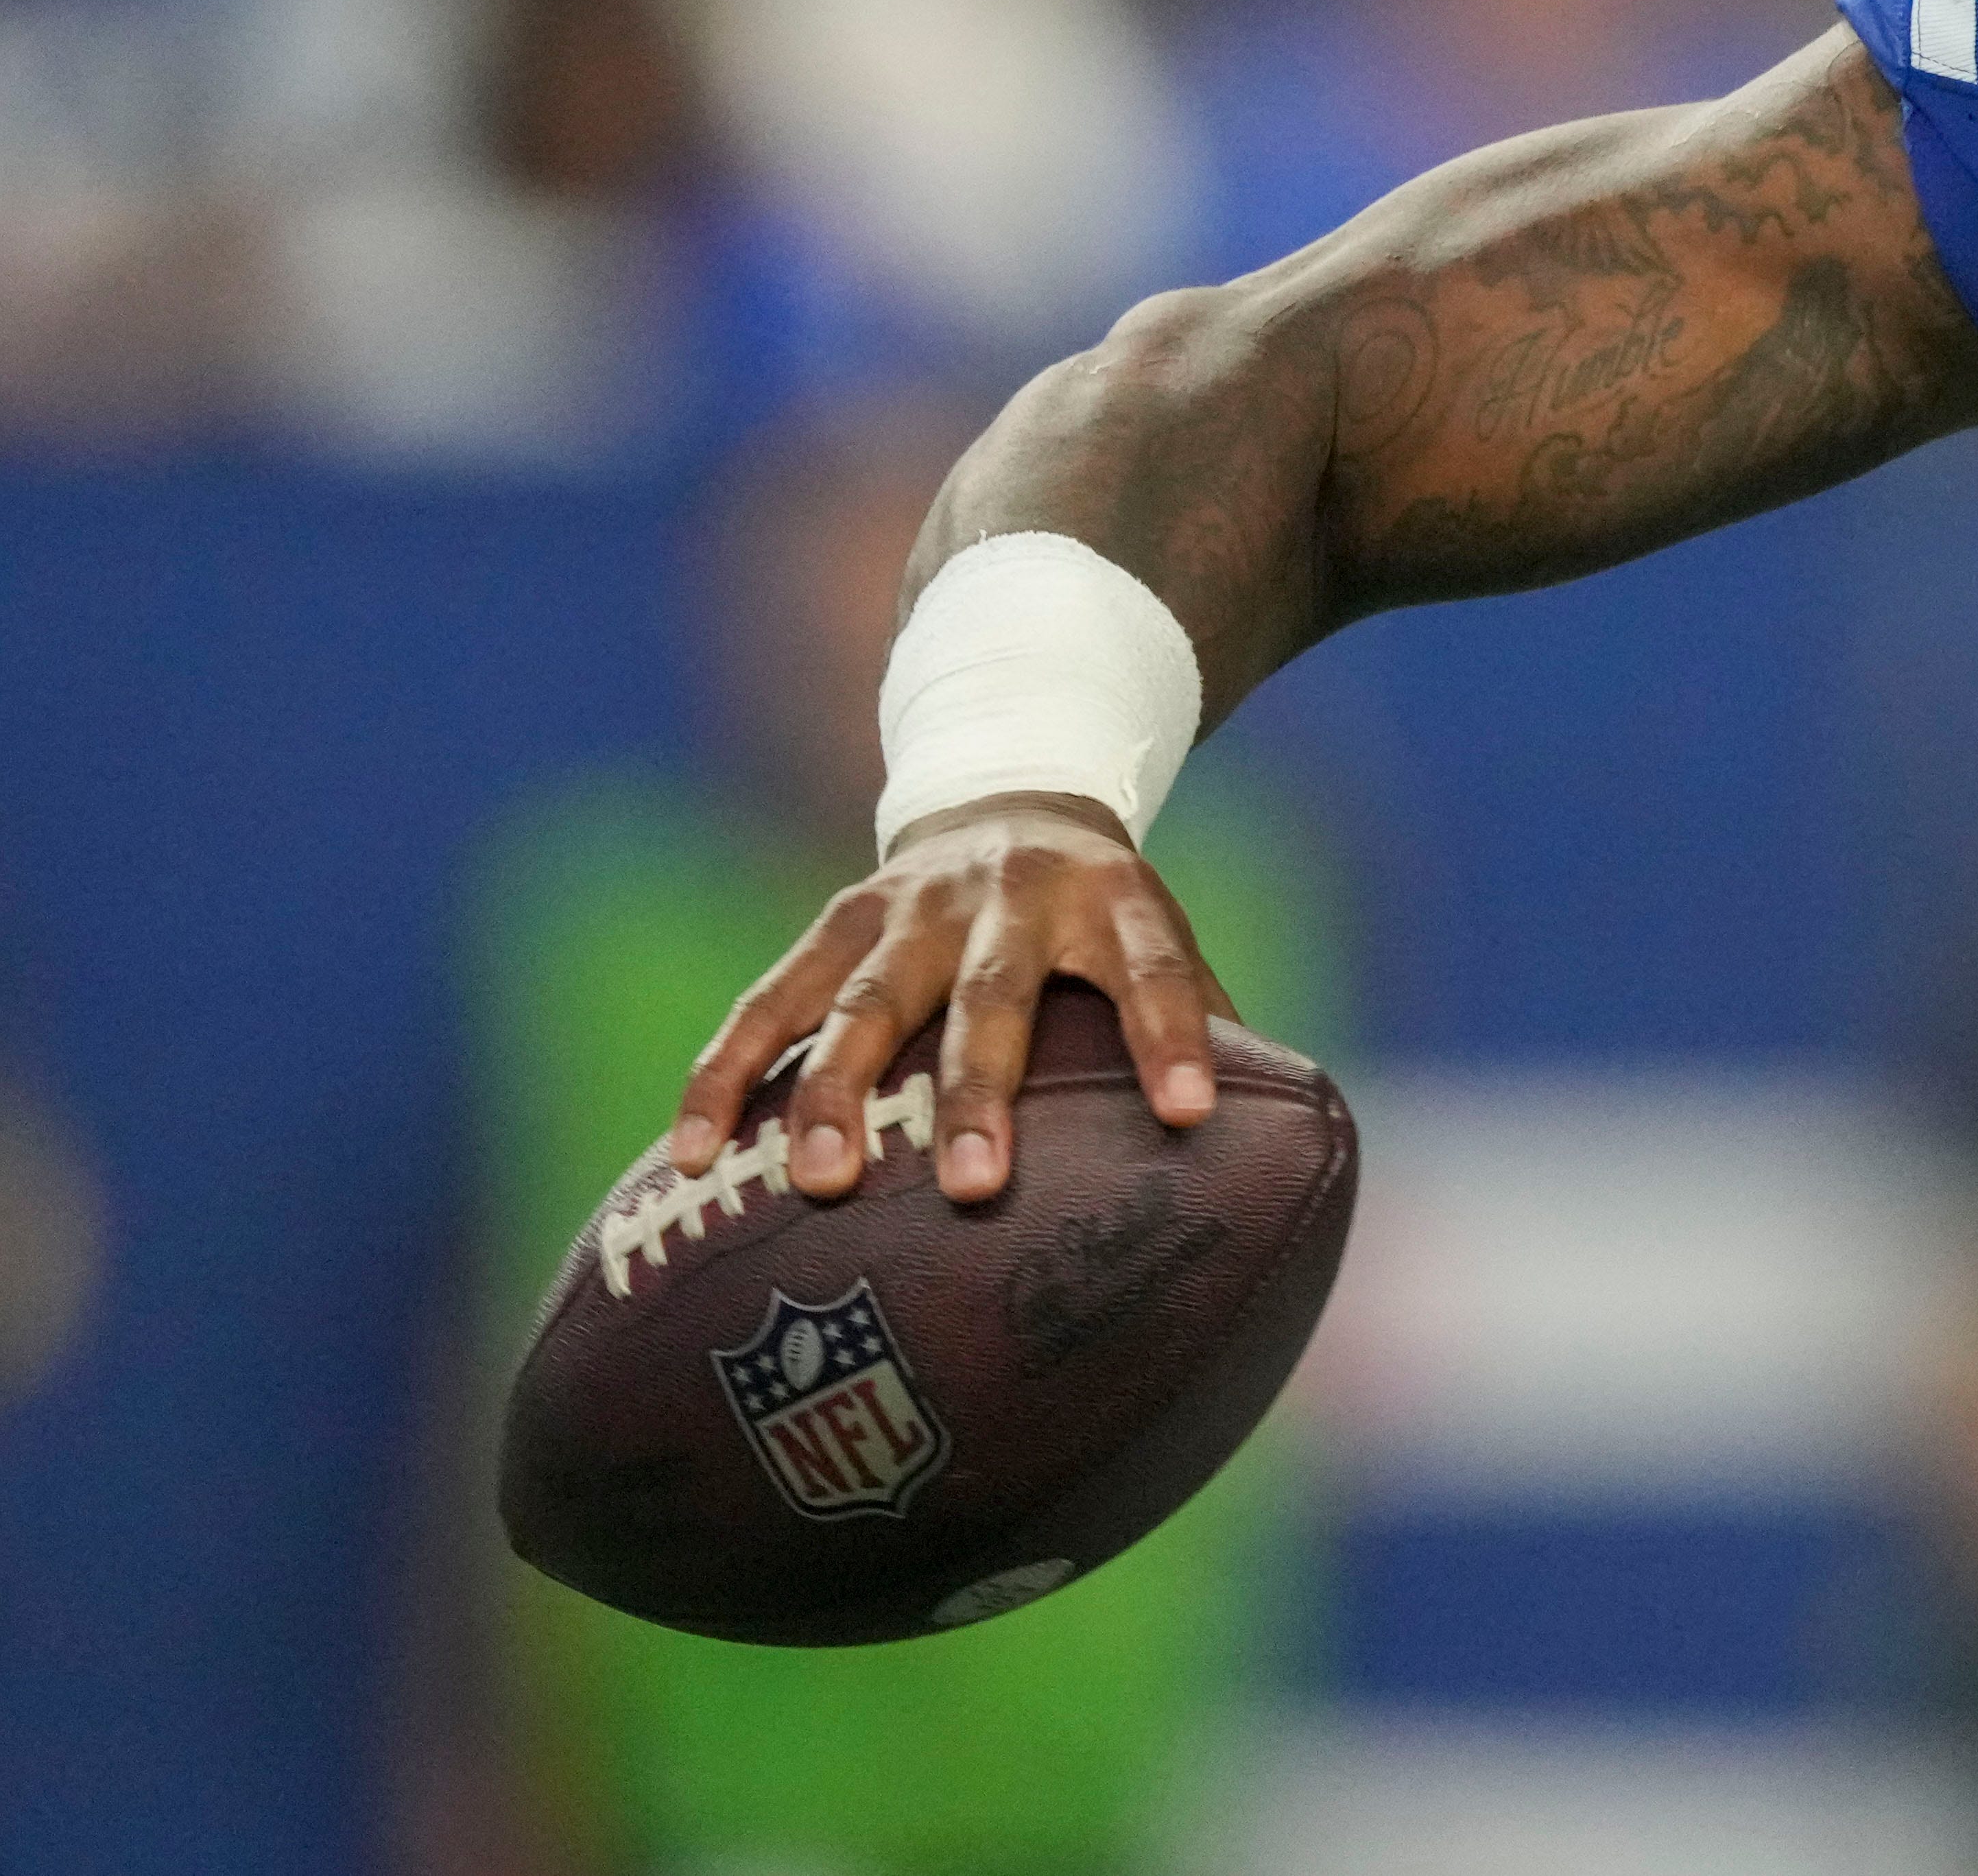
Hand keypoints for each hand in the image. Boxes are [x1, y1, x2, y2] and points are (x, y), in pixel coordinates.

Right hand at [671, 791, 1236, 1204]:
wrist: (1008, 791)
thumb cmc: (1100, 917)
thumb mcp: (1161, 938)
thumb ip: (1212, 1030)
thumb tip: (1281, 1155)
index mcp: (1113, 899)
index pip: (1155, 968)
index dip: (1172, 1036)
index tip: (1188, 1114)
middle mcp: (1009, 895)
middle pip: (992, 993)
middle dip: (978, 1089)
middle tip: (972, 1185)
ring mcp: (908, 906)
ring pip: (866, 999)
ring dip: (838, 1090)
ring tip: (819, 1182)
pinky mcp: (832, 924)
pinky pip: (770, 1003)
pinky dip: (728, 1073)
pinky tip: (696, 1153)